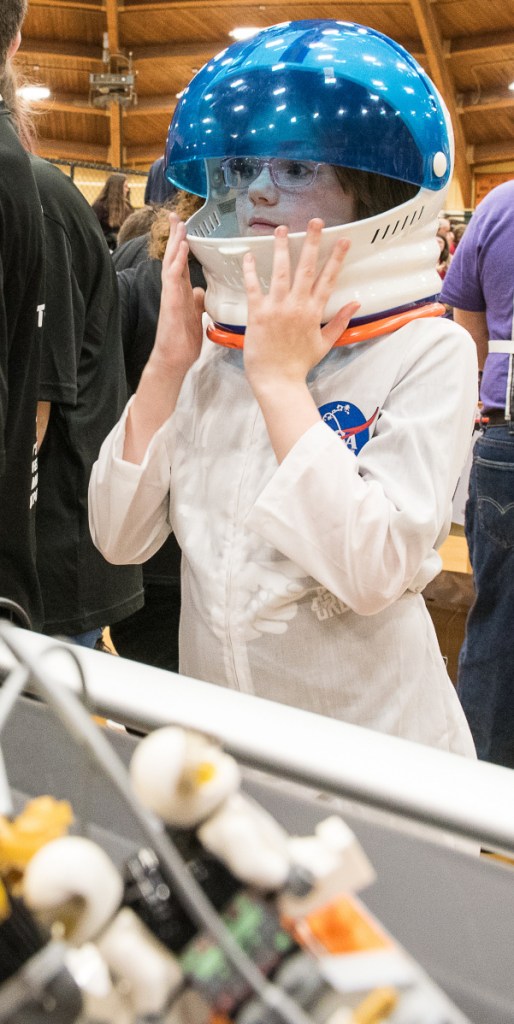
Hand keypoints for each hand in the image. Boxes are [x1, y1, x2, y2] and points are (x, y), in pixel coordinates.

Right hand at [152, 213, 204, 378]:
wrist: (174, 358)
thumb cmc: (183, 340)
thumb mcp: (195, 315)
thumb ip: (197, 301)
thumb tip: (201, 290)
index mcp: (181, 291)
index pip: (181, 262)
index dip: (183, 244)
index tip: (185, 227)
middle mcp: (174, 289)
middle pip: (173, 257)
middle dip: (176, 236)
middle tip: (177, 217)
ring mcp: (171, 294)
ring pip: (171, 263)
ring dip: (175, 244)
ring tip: (179, 226)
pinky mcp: (170, 302)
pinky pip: (172, 278)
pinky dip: (176, 262)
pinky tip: (180, 250)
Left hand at [242, 219, 358, 393]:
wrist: (278, 381)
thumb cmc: (299, 364)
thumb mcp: (325, 344)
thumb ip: (339, 322)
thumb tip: (356, 304)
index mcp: (314, 312)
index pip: (328, 279)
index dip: (337, 258)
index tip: (344, 240)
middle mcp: (297, 306)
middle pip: (307, 268)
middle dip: (312, 242)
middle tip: (315, 221)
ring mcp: (277, 308)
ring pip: (281, 272)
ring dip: (281, 248)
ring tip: (282, 229)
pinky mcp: (258, 314)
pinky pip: (253, 287)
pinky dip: (251, 271)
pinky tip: (249, 255)